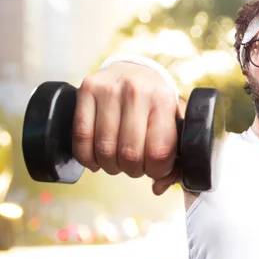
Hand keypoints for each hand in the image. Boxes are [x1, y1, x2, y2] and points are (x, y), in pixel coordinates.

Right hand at [72, 62, 180, 194]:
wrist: (134, 70)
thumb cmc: (156, 106)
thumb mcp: (174, 125)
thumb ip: (177, 160)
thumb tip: (158, 187)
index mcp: (164, 100)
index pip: (158, 152)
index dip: (155, 171)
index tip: (154, 168)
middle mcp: (137, 91)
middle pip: (129, 155)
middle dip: (132, 170)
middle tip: (134, 166)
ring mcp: (109, 89)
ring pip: (104, 149)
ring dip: (109, 166)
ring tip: (116, 162)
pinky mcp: (87, 89)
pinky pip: (81, 136)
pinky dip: (87, 157)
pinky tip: (95, 160)